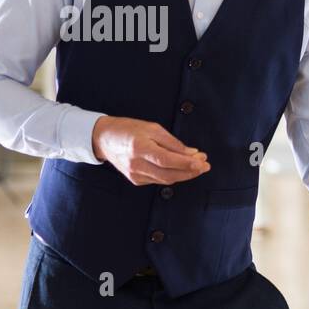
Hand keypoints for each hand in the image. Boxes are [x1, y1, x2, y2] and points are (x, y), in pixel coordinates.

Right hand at [91, 115, 210, 185]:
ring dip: (184, 175)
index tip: (203, 162)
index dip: (187, 164)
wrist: (104, 139)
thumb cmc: (128, 129)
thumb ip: (173, 143)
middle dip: (190, 172)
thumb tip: (192, 153)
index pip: (168, 160)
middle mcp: (137, 164)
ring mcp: (135, 174)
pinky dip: (172, 176)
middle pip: (169, 174)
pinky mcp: (135, 180)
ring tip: (197, 166)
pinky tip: (181, 169)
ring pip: (166, 180)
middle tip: (205, 165)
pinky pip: (159, 180)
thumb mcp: (153, 128)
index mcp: (140, 148)